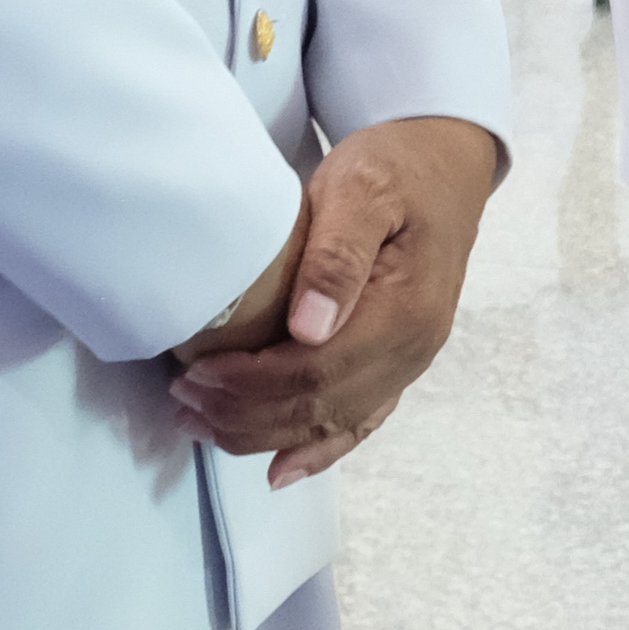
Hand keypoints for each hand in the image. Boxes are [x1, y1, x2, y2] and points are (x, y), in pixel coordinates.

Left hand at [168, 114, 504, 484]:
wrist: (447, 162)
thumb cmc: (397, 167)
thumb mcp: (362, 189)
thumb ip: (337, 257)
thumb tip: (308, 329)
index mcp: (404, 311)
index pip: (316, 371)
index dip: (250, 384)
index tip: (193, 374)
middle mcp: (413, 349)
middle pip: (320, 406)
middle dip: (244, 414)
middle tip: (181, 403)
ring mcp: (411, 361)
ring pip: (333, 420)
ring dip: (265, 434)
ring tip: (204, 427)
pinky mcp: (402, 360)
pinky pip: (362, 419)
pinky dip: (320, 450)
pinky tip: (281, 468)